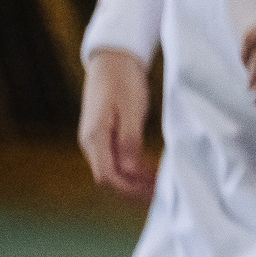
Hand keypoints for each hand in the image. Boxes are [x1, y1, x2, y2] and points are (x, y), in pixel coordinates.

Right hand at [79, 49, 156, 201]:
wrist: (112, 61)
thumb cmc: (122, 81)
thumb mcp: (130, 109)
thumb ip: (130, 140)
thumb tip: (132, 170)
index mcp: (94, 137)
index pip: (108, 176)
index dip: (130, 188)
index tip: (155, 192)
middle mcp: (91, 142)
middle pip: (111, 178)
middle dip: (135, 189)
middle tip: (163, 195)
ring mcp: (97, 140)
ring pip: (115, 171)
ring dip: (136, 181)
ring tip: (161, 187)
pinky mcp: (105, 136)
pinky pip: (118, 160)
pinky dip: (134, 169)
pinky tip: (152, 172)